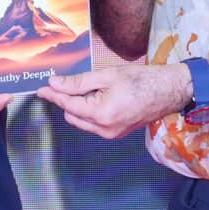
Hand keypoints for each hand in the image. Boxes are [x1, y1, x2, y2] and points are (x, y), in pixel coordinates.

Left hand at [38, 61, 191, 140]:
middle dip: (68, 100)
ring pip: (82, 121)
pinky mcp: (117, 133)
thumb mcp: (106, 76)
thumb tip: (55, 84)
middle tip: (71, 82)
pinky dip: (90, 112)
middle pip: (72, 115)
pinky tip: (101, 97)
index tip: (41, 89)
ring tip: (93, 88)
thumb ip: (78, 82)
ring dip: (79, 106)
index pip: (68, 104)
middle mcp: (103, 129)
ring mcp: (111, 134)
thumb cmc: (140, 80)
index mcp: (100, 113)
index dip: (53, 95)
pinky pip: (94, 124)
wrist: (167, 91)